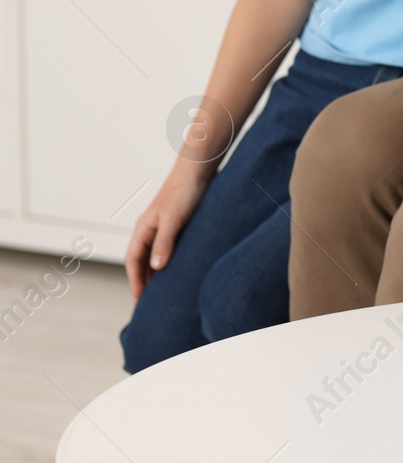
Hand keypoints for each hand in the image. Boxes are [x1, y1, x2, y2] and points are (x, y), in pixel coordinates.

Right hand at [124, 163, 209, 298]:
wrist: (199, 169)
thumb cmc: (184, 191)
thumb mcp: (173, 219)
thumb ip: (164, 242)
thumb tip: (156, 268)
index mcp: (143, 229)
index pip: (133, 261)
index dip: (135, 281)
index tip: (139, 301)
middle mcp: (150, 229)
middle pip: (141, 261)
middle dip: (143, 281)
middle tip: (148, 304)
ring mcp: (162, 226)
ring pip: (153, 255)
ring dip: (154, 273)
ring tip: (161, 292)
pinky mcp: (177, 223)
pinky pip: (167, 248)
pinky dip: (168, 262)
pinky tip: (177, 270)